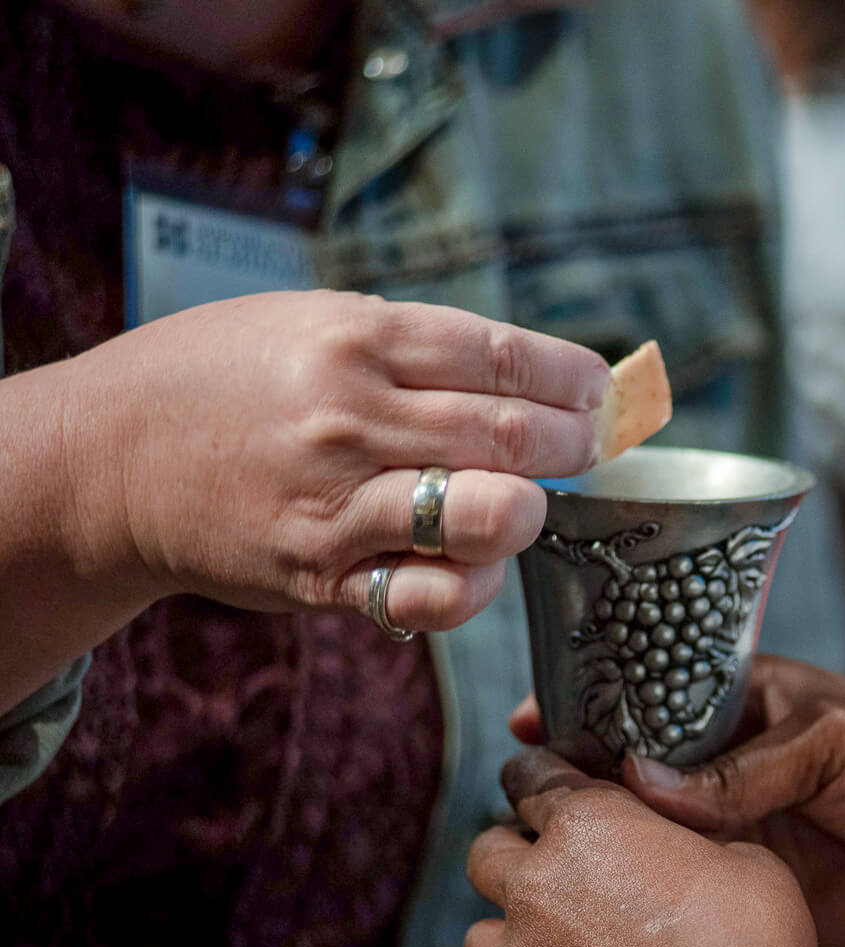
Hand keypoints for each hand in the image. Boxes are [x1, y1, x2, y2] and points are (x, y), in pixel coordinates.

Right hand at [56, 289, 608, 631]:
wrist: (111, 457)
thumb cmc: (228, 379)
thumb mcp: (312, 323)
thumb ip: (417, 348)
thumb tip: (539, 375)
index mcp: (357, 339)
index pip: (508, 357)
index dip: (577, 381)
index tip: (600, 394)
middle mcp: (351, 418)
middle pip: (515, 435)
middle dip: (576, 445)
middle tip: (590, 447)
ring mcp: (337, 502)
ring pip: (488, 516)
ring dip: (532, 511)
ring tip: (530, 501)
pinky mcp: (323, 574)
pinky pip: (431, 593)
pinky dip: (475, 584)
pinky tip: (476, 562)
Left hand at [465, 747, 832, 946]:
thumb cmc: (749, 943)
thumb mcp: (744, 859)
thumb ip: (690, 845)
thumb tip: (683, 858)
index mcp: (587, 828)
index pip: (532, 779)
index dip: (538, 779)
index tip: (543, 784)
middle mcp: (538, 890)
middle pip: (486, 854)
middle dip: (513, 855)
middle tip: (553, 868)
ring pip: (480, 938)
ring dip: (512, 934)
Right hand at [510, 656, 844, 946]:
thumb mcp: (836, 745)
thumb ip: (745, 767)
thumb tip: (642, 782)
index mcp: (750, 706)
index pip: (655, 695)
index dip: (594, 704)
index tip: (533, 721)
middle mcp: (730, 766)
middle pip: (635, 768)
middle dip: (580, 779)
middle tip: (521, 797)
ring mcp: (734, 829)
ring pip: (649, 833)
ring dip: (603, 842)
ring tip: (540, 853)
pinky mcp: (747, 890)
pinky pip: (682, 890)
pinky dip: (641, 897)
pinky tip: (594, 907)